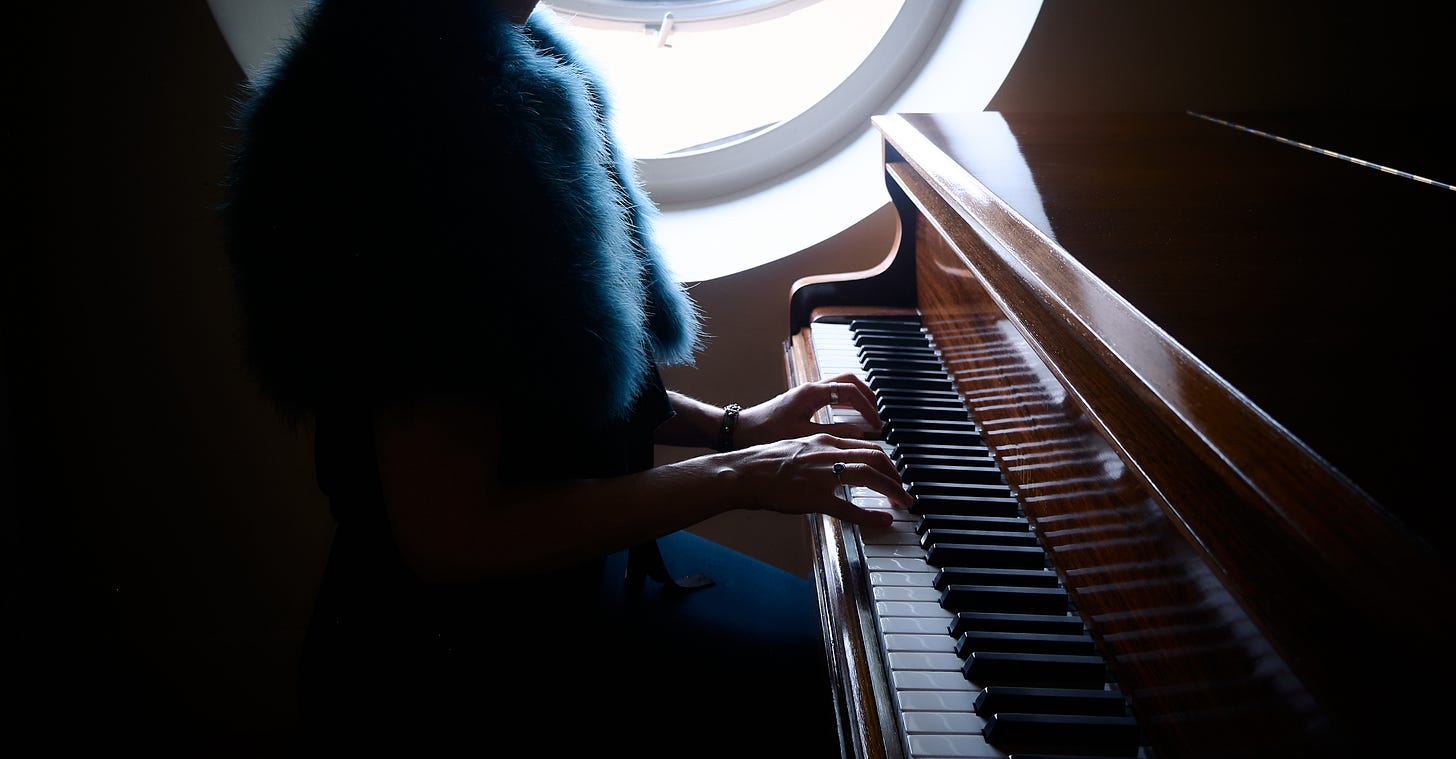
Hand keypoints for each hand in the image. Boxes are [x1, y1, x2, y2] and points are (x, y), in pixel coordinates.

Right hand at [722, 432, 910, 527]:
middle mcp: (829, 453)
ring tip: (902, 502)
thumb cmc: (765, 463)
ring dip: (892, 489)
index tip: (891, 473)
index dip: (885, 461)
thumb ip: (820, 453)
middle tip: (903, 490)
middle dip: (895, 474)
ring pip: (870, 476)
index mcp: (825, 441)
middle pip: (876, 457)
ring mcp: (823, 475)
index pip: (867, 446)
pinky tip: (883, 521)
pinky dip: (871, 515)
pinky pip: (850, 508)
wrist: (744, 472)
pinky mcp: (816, 498)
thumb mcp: (798, 447)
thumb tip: (836, 462)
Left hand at [734, 373, 881, 448]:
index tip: (876, 423)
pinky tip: (849, 418)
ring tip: (869, 416)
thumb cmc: (764, 432)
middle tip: (878, 414)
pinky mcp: (803, 402)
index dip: (867, 406)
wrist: (740, 431)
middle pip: (848, 380)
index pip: (849, 390)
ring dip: (857, 397)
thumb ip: (833, 433)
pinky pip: (831, 395)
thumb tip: (859, 432)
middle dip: (867, 395)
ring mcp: (807, 394)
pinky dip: (845, 402)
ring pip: (840, 385)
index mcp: (811, 393)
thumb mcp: (802, 436)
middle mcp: (810, 389)